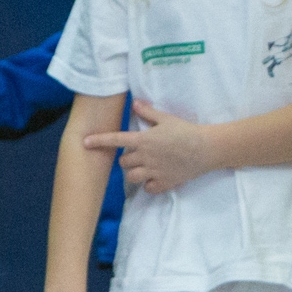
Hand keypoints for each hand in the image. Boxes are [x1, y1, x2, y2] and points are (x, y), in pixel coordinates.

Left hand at [84, 101, 213, 193]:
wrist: (207, 148)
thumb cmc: (187, 131)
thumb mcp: (168, 118)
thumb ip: (148, 113)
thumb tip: (134, 103)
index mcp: (144, 140)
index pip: (116, 140)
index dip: (99, 141)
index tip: (85, 142)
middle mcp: (145, 157)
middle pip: (123, 162)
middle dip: (127, 158)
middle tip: (140, 153)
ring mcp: (153, 172)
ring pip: (131, 177)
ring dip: (135, 172)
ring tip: (145, 167)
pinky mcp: (163, 183)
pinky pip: (147, 188)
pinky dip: (149, 184)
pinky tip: (157, 177)